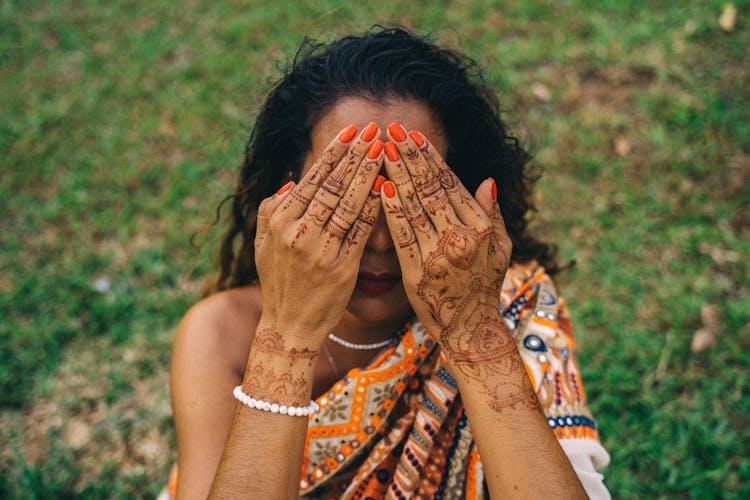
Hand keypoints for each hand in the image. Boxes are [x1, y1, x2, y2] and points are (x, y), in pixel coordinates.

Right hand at [254, 123, 384, 345]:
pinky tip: (387, 187)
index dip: (334, 153)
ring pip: (349, 203)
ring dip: (368, 173)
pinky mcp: (342, 267)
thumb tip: (291, 181)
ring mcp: (321, 250)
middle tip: (374, 129)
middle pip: (333, 185)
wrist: (289, 327)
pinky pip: (361, 230)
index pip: (313, 179)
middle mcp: (299, 232)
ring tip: (383, 149)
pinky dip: (374, 207)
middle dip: (356, 153)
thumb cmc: (278, 283)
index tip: (352, 132)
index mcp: (280, 222)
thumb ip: (270, 210)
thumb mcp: (262, 245)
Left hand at [380, 123, 514, 380]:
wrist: (472, 330)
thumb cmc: (485, 286)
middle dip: (408, 156)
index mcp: (482, 227)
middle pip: (429, 188)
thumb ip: (493, 213)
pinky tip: (380, 187)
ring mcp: (439, 254)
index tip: (412, 136)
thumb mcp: (501, 249)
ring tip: (380, 150)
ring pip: (414, 205)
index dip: (429, 158)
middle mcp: (462, 237)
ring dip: (396, 174)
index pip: (450, 183)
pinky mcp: (417, 272)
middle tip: (390, 131)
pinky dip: (391, 210)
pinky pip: (402, 235)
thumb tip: (487, 180)